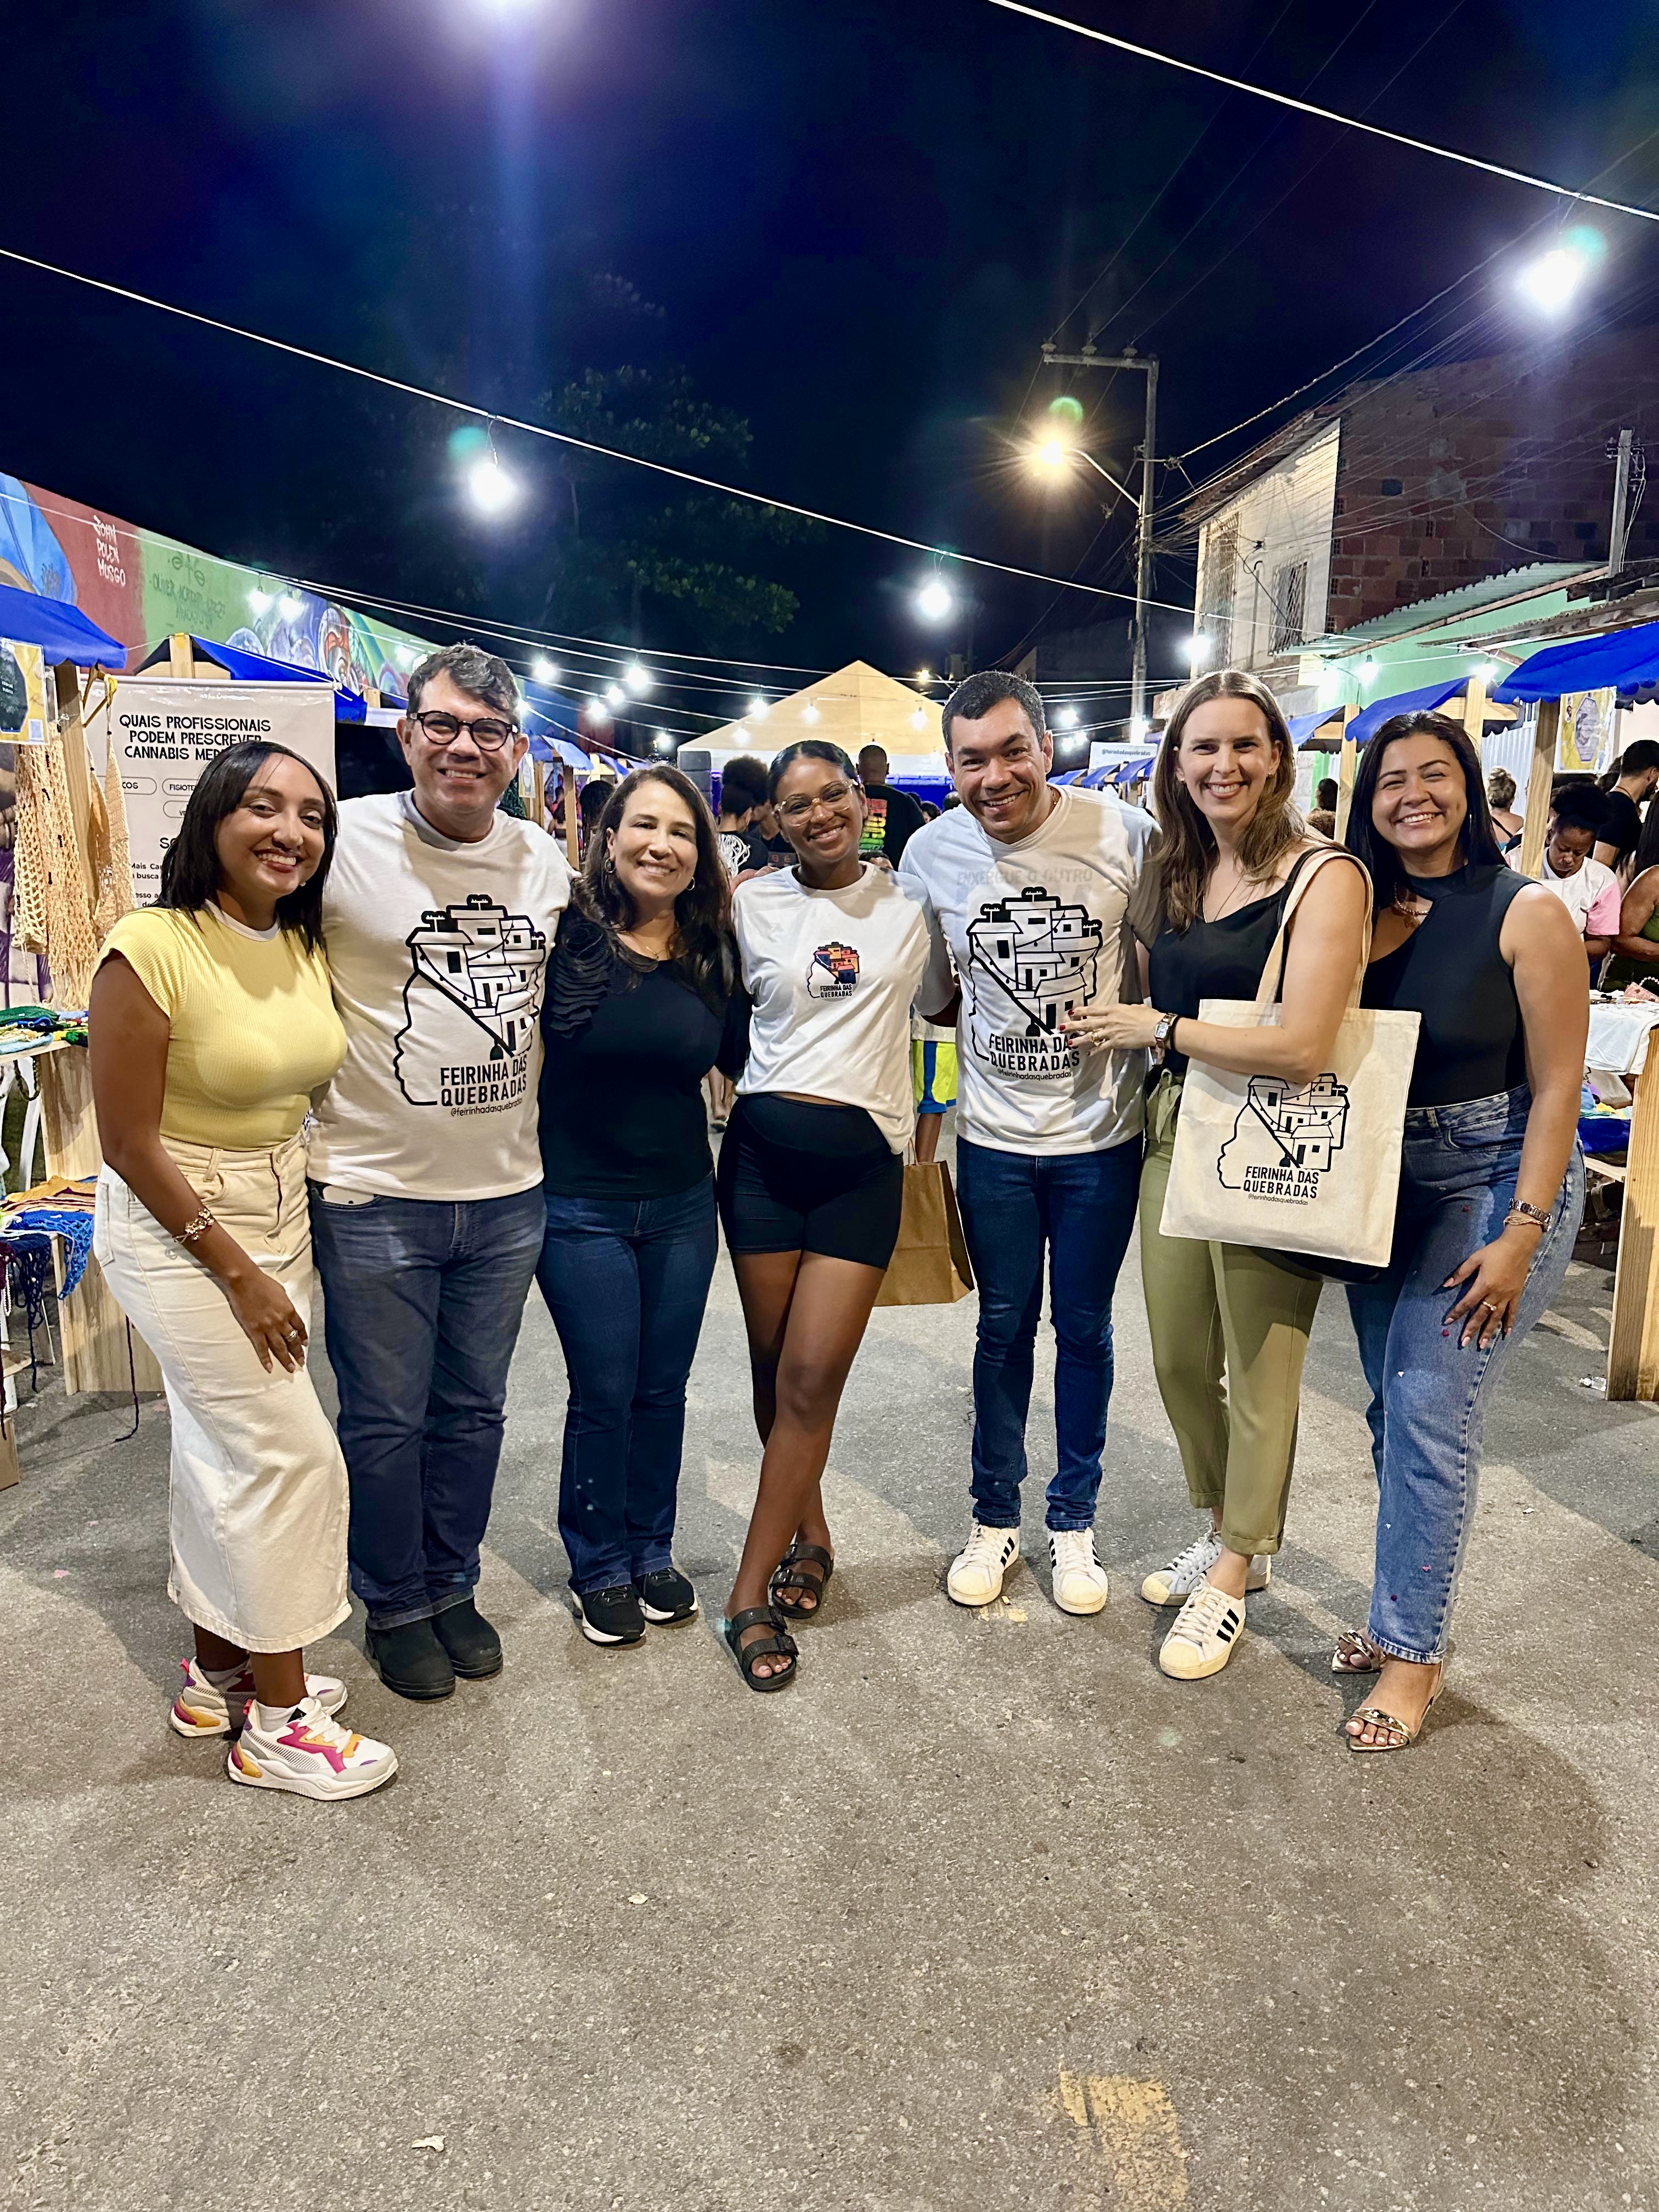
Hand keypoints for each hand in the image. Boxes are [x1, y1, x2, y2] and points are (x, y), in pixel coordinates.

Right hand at [223, 1265, 308, 1372]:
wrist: (244, 1281)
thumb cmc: (262, 1283)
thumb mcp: (281, 1292)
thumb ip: (285, 1305)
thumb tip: (287, 1312)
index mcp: (289, 1310)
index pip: (300, 1327)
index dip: (303, 1337)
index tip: (304, 1344)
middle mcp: (281, 1321)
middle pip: (292, 1340)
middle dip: (297, 1353)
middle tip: (301, 1362)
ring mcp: (268, 1327)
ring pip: (280, 1347)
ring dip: (286, 1359)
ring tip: (290, 1368)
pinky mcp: (254, 1330)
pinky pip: (262, 1348)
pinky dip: (265, 1359)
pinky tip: (269, 1368)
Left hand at [1063, 1002, 1162, 1052]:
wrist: (1155, 1028)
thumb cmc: (1148, 1016)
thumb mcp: (1134, 1007)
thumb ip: (1124, 1009)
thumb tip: (1122, 1010)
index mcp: (1113, 1010)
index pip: (1092, 1010)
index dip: (1080, 1011)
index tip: (1071, 1012)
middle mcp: (1109, 1021)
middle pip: (1087, 1023)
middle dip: (1073, 1026)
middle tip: (1061, 1028)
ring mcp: (1111, 1032)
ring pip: (1091, 1037)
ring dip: (1079, 1040)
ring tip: (1069, 1043)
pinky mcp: (1116, 1043)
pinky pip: (1102, 1047)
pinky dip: (1094, 1050)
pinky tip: (1088, 1053)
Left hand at [1444, 1224, 1542, 1348]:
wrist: (1519, 1246)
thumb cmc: (1495, 1251)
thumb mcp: (1475, 1258)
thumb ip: (1461, 1273)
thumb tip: (1446, 1285)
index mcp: (1484, 1284)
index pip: (1467, 1303)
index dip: (1457, 1313)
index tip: (1447, 1322)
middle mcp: (1496, 1294)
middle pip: (1481, 1315)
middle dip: (1471, 1329)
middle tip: (1464, 1343)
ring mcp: (1508, 1296)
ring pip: (1496, 1318)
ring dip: (1489, 1332)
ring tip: (1482, 1345)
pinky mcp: (1517, 1294)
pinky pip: (1513, 1312)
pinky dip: (1510, 1323)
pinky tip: (1506, 1334)